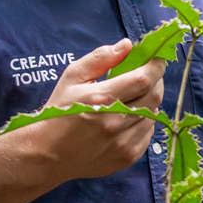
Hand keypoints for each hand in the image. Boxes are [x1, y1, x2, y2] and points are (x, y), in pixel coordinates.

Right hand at [39, 38, 165, 181]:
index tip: (156, 60)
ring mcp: (123, 142)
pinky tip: (127, 119)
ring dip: (148, 103)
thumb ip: (101, 58)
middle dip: (156, 81)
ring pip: (153, 115)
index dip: (156, 66)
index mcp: (102, 99)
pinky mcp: (127, 157)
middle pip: (154, 96)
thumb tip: (128, 45)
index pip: (144, 79)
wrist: (46, 154)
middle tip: (148, 76)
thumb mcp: (72, 78)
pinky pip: (148, 134)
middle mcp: (115, 122)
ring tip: (132, 99)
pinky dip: (144, 123)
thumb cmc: (58, 111)